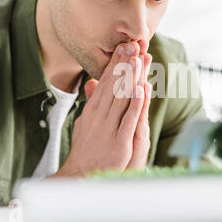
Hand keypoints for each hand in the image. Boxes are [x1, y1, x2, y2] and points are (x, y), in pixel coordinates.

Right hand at [52, 41, 146, 176]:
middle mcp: (99, 116)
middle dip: (124, 64)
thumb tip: (93, 82)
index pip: (106, 82)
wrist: (80, 176)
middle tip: (133, 45)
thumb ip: (91, 102)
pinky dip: (135, 104)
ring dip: (131, 78)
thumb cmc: (86, 148)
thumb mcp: (85, 122)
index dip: (116, 64)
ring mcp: (109, 129)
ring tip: (138, 59)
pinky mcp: (119, 143)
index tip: (124, 47)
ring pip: (122, 99)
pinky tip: (141, 89)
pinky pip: (128, 120)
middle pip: (114, 86)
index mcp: (93, 110)